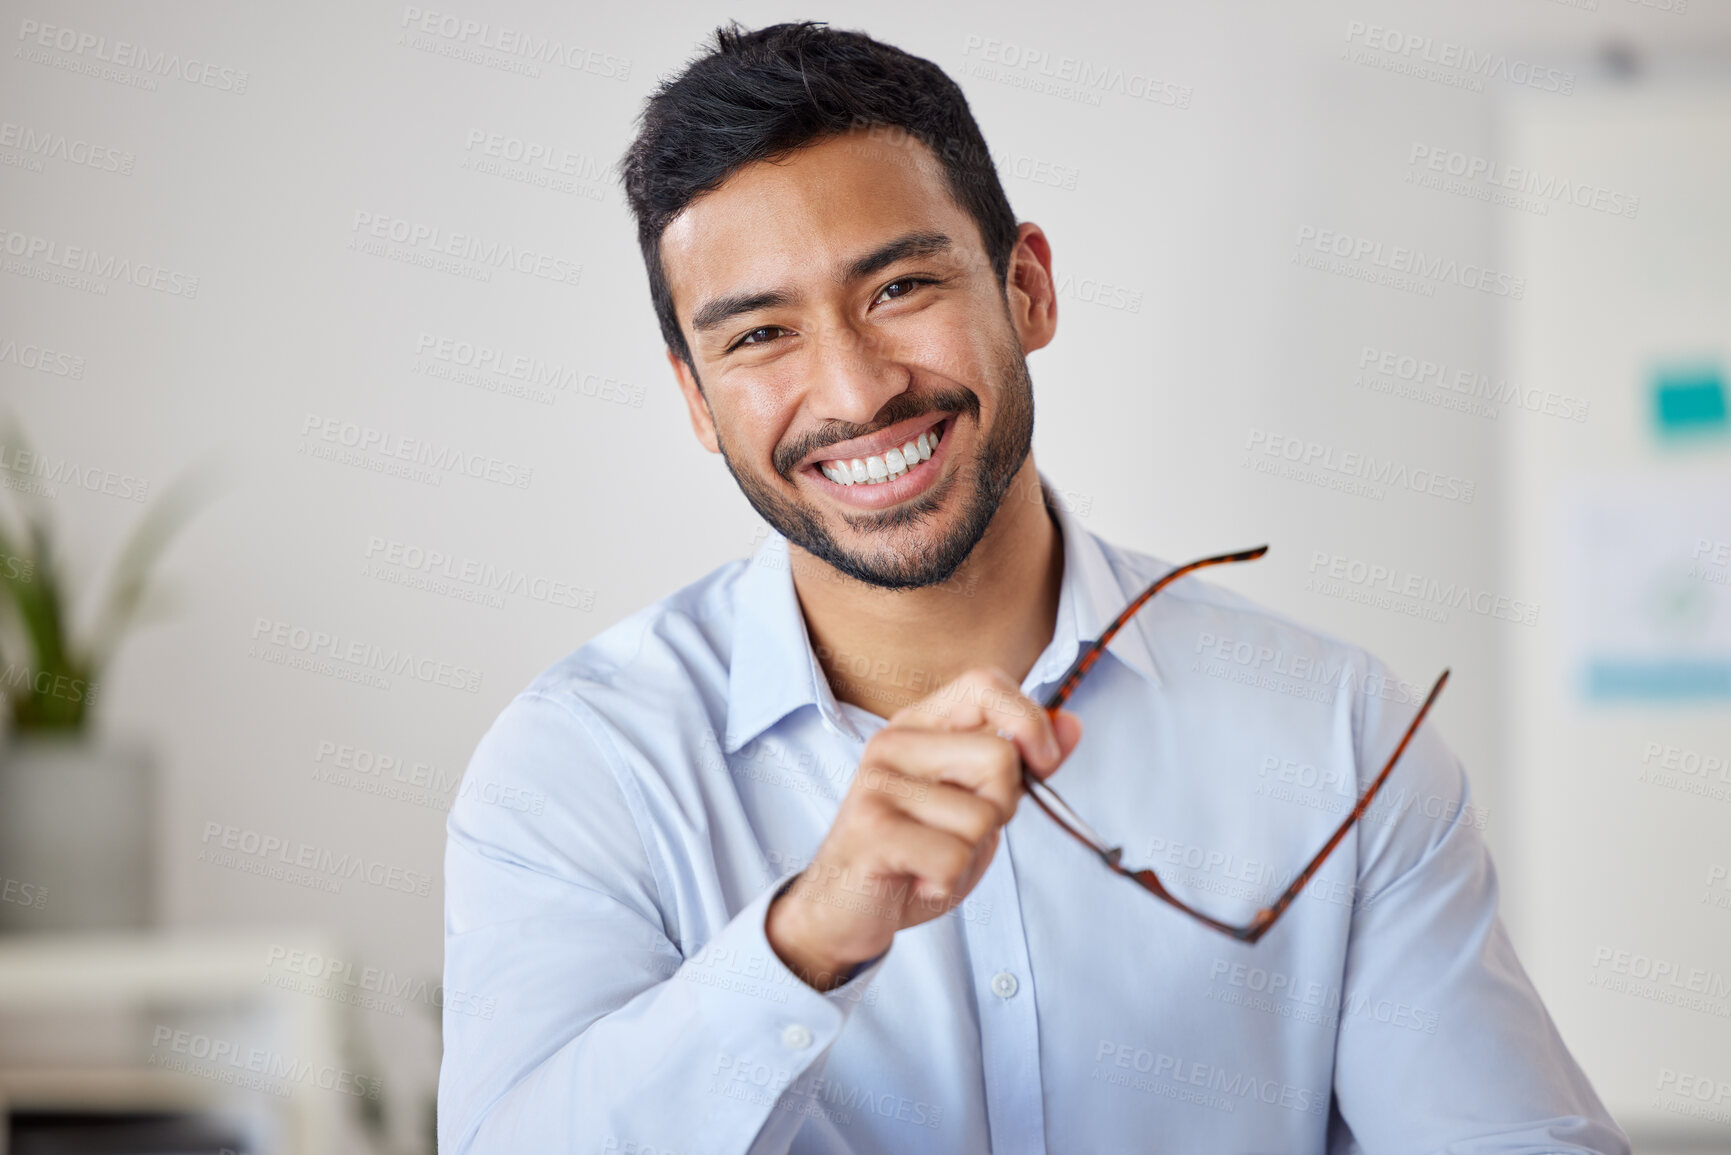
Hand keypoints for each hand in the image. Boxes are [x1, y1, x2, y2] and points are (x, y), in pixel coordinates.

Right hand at [766, 666, 1082, 989]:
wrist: (844, 907)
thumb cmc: (913, 851)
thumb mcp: (975, 802)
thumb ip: (1021, 765)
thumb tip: (1070, 725)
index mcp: (920, 725)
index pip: (985, 683)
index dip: (1029, 719)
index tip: (1042, 760)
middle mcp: (894, 743)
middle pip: (999, 757)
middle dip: (1001, 808)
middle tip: (960, 831)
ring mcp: (878, 784)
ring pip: (981, 817)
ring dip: (970, 853)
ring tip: (931, 856)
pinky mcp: (871, 830)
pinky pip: (953, 857)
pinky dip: (946, 881)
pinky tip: (917, 878)